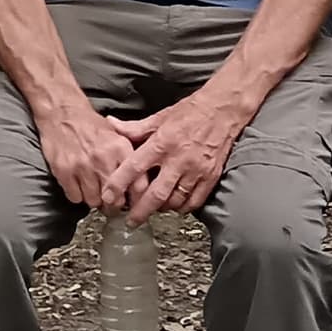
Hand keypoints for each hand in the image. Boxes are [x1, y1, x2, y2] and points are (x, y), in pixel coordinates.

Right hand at [30, 94, 133, 212]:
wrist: (61, 113)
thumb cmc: (90, 125)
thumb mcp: (117, 135)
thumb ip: (129, 159)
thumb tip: (141, 184)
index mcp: (120, 148)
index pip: (138, 185)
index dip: (136, 200)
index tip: (133, 204)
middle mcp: (103, 158)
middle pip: (115, 200)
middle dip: (113, 204)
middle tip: (110, 201)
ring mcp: (83, 166)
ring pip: (94, 201)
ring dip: (93, 199)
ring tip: (92, 189)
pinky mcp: (64, 172)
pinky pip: (75, 198)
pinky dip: (77, 195)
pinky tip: (78, 184)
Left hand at [117, 87, 253, 217]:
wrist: (223, 109)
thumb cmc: (190, 112)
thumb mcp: (159, 117)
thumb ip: (134, 128)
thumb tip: (111, 124)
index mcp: (162, 143)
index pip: (134, 167)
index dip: (118, 184)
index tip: (108, 197)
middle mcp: (178, 159)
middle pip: (155, 194)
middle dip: (140, 211)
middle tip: (131, 221)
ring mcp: (196, 170)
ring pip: (175, 201)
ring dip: (161, 209)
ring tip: (152, 209)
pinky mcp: (210, 176)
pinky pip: (194, 201)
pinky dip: (182, 208)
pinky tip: (175, 205)